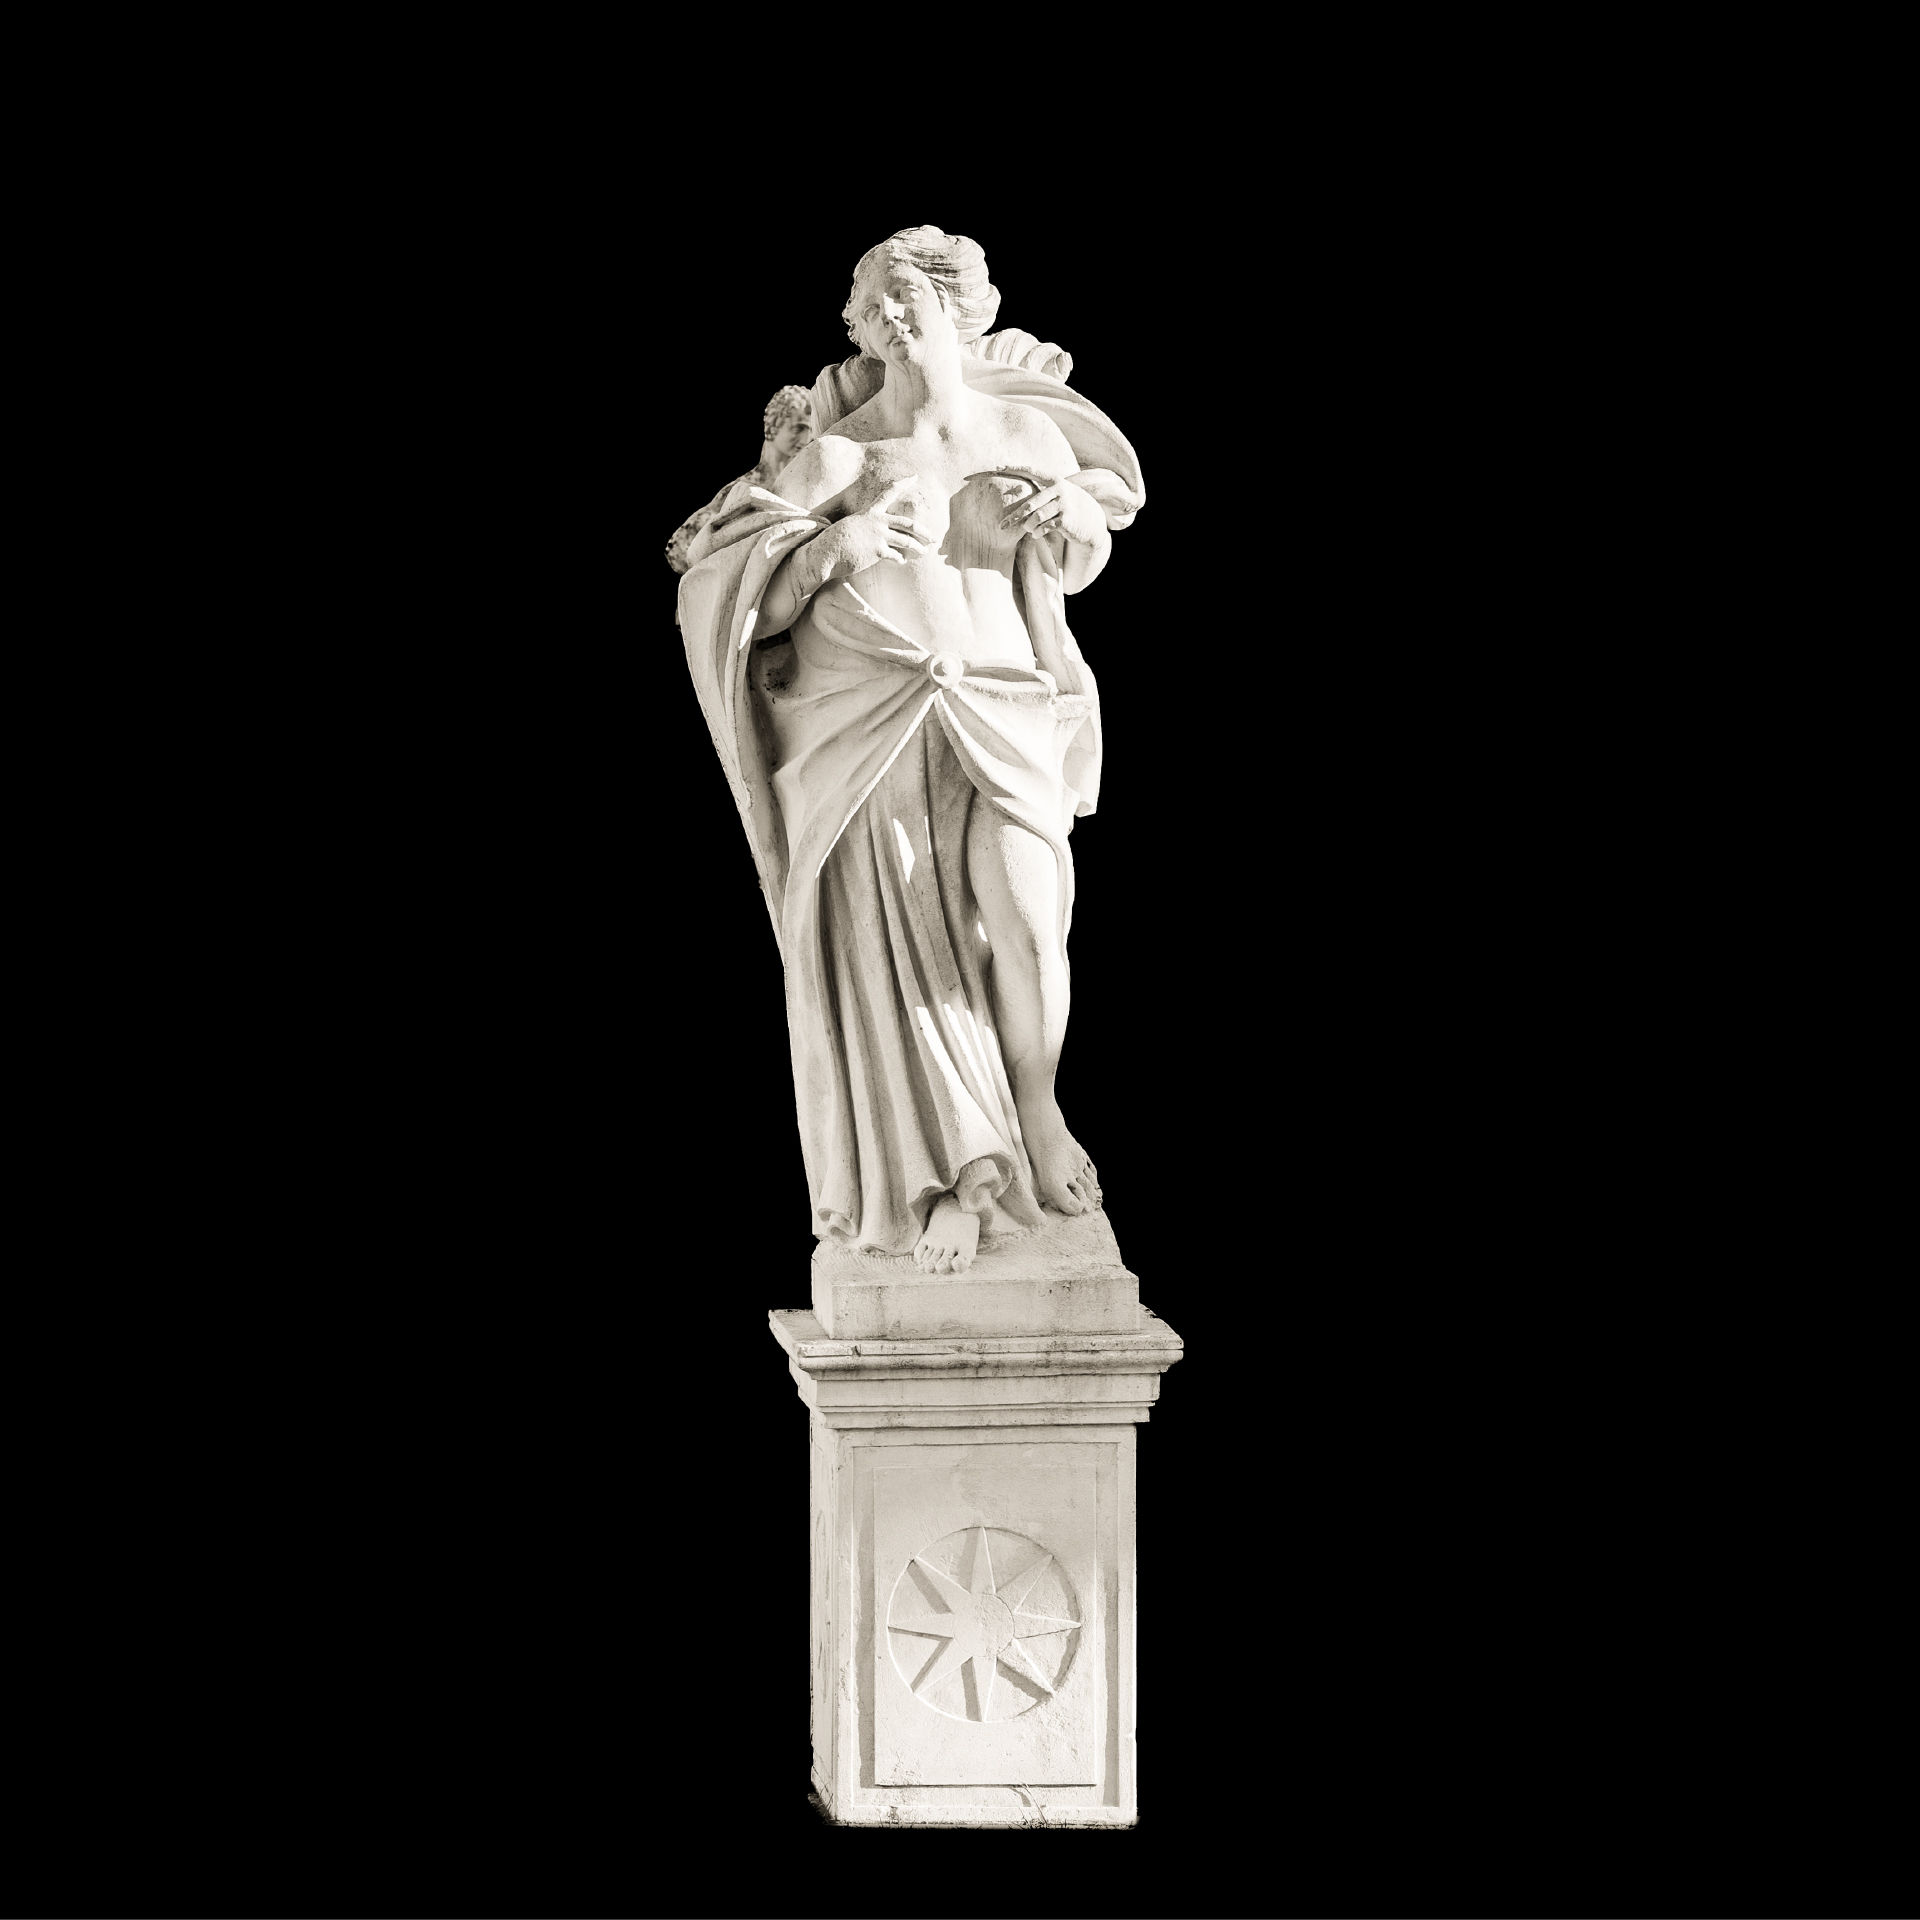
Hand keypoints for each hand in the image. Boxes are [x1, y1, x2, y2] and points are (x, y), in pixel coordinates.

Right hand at [798, 476, 931, 589]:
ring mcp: (878, 536)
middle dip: (923, 531)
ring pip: (906, 541)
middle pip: (908, 523)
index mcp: (870, 512)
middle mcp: (877, 522)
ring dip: (918, 547)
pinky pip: (896, 556)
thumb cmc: (835, 541)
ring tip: (925, 552)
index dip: (903, 484)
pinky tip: (903, 562)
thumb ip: (866, 526)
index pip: (889, 492)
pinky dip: (900, 560)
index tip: (915, 477)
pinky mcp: (878, 551)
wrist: (826, 552)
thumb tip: (875, 533)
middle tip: (934, 537)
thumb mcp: (852, 526)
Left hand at [999, 477, 1105, 546]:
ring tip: (1028, 529)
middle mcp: (1059, 490)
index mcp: (1054, 480)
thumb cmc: (1068, 507)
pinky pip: (1045, 527)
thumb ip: (1042, 492)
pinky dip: (1038, 532)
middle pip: (1031, 503)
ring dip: (1029, 526)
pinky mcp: (1067, 519)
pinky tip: (1037, 534)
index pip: (1031, 471)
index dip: (1014, 468)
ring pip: (1037, 517)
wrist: (1091, 521)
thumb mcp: (1058, 494)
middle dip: (1015, 516)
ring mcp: (1064, 504)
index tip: (998, 467)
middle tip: (1002, 525)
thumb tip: (1016, 489)